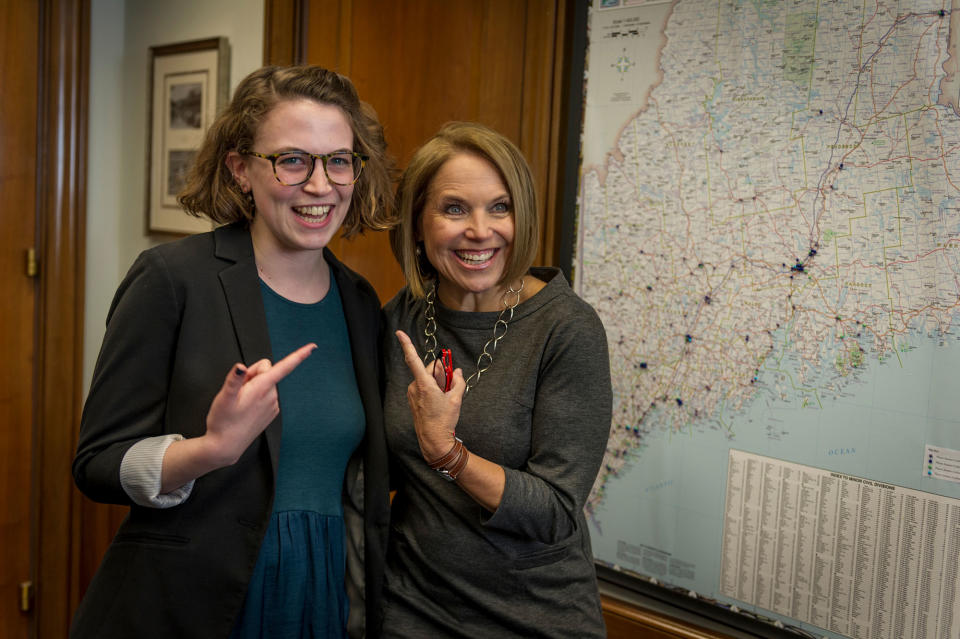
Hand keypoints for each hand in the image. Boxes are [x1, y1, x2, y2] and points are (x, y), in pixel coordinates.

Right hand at [203, 343, 316, 465]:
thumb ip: (235, 379)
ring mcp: (273, 405)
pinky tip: (246, 408)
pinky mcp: (271, 412)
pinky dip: (256, 396)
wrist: (225, 446)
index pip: (284, 367)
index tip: (313, 346)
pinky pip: (266, 394)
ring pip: (266, 382)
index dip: (299, 355)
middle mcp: (272, 395)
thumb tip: (242, 366)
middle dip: (252, 374)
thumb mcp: (224, 397)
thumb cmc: (222, 421)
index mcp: (262, 388)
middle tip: (238, 390)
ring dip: (253, 386)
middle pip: (266, 370)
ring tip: (240, 402)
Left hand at [395, 330, 463, 459]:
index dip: (407, 345)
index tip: (399, 333)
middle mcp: (414, 387)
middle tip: (450, 383)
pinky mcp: (413, 399)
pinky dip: (432, 389)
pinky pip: (423, 387)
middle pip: (428, 369)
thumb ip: (458, 381)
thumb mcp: (456, 399)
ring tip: (445, 397)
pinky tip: (439, 400)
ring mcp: (412, 394)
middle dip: (440, 372)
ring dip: (437, 382)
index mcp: (424, 384)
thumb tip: (457, 372)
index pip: (413, 360)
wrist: (433, 440)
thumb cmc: (444, 420)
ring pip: (426, 378)